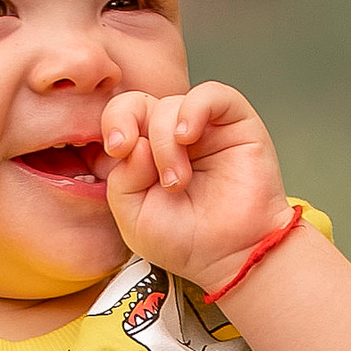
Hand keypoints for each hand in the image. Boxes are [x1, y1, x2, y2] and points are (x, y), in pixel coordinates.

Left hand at [101, 80, 291, 286]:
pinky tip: (187, 137)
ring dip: (165, 143)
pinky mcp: (236, 123)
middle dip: (128, 122)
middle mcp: (171, 136)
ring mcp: (204, 128)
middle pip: (139, 102)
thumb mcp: (133, 217)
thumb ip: (121, 179)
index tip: (116, 149)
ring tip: (176, 181)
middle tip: (134, 155)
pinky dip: (194, 109)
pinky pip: (212, 94)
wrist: (231, 256)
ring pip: (170, 104)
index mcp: (144, 154)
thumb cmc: (187, 241)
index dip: (114, 123)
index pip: (120, 118)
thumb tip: (135, 142)